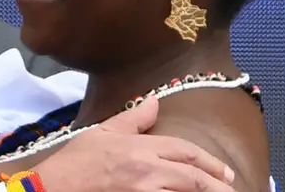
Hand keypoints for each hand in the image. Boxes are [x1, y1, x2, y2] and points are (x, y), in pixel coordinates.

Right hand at [30, 98, 236, 191]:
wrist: (54, 186)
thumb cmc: (76, 160)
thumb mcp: (102, 131)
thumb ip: (133, 119)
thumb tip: (155, 101)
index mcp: (140, 148)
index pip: (184, 152)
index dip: (208, 162)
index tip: (224, 172)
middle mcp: (147, 171)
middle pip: (192, 178)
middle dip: (216, 184)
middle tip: (231, 189)